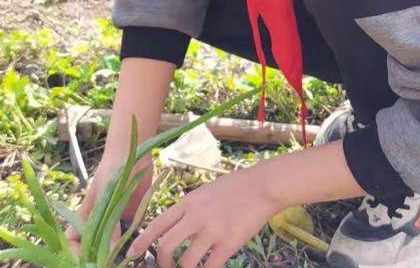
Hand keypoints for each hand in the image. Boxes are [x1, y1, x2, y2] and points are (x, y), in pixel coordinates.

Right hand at [65, 152, 152, 255]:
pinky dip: (136, 241)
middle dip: (98, 258)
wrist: (134, 149)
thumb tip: (109, 251)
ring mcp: (118, 218)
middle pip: (94, 246)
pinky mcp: (135, 213)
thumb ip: (109, 221)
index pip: (73, 240)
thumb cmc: (113, 167)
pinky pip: (134, 232)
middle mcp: (100, 219)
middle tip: (109, 265)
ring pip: (114, 243)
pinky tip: (140, 246)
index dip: (74, 254)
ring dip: (118, 253)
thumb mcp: (107, 194)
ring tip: (125, 261)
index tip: (85, 263)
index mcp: (86, 214)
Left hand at [127, 167, 281, 267]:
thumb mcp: (205, 191)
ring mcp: (212, 231)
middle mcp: (196, 217)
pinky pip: (209, 267)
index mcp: (188, 202)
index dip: (142, 241)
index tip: (131, 254)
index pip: (158, 224)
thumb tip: (177, 226)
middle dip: (162, 262)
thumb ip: (190, 208)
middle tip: (166, 267)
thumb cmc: (235, 186)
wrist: (261, 186)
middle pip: (166, 246)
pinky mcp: (228, 244)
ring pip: (186, 263)